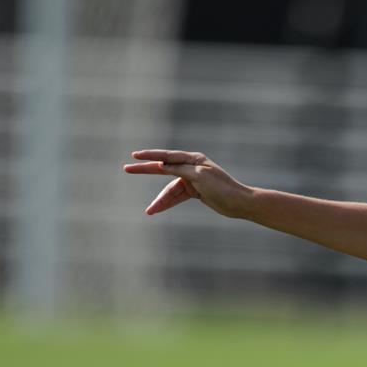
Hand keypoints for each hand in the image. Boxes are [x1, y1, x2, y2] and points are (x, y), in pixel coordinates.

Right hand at [122, 150, 252, 218]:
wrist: (240, 204)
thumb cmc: (223, 188)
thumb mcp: (200, 177)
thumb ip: (180, 169)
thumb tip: (162, 165)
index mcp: (194, 159)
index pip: (167, 156)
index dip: (150, 156)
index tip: (134, 156)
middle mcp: (192, 167)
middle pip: (164, 169)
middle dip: (146, 171)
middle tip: (127, 169)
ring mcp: (193, 180)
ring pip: (170, 188)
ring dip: (161, 200)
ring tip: (150, 211)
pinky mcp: (195, 192)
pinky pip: (177, 196)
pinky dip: (168, 203)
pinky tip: (157, 210)